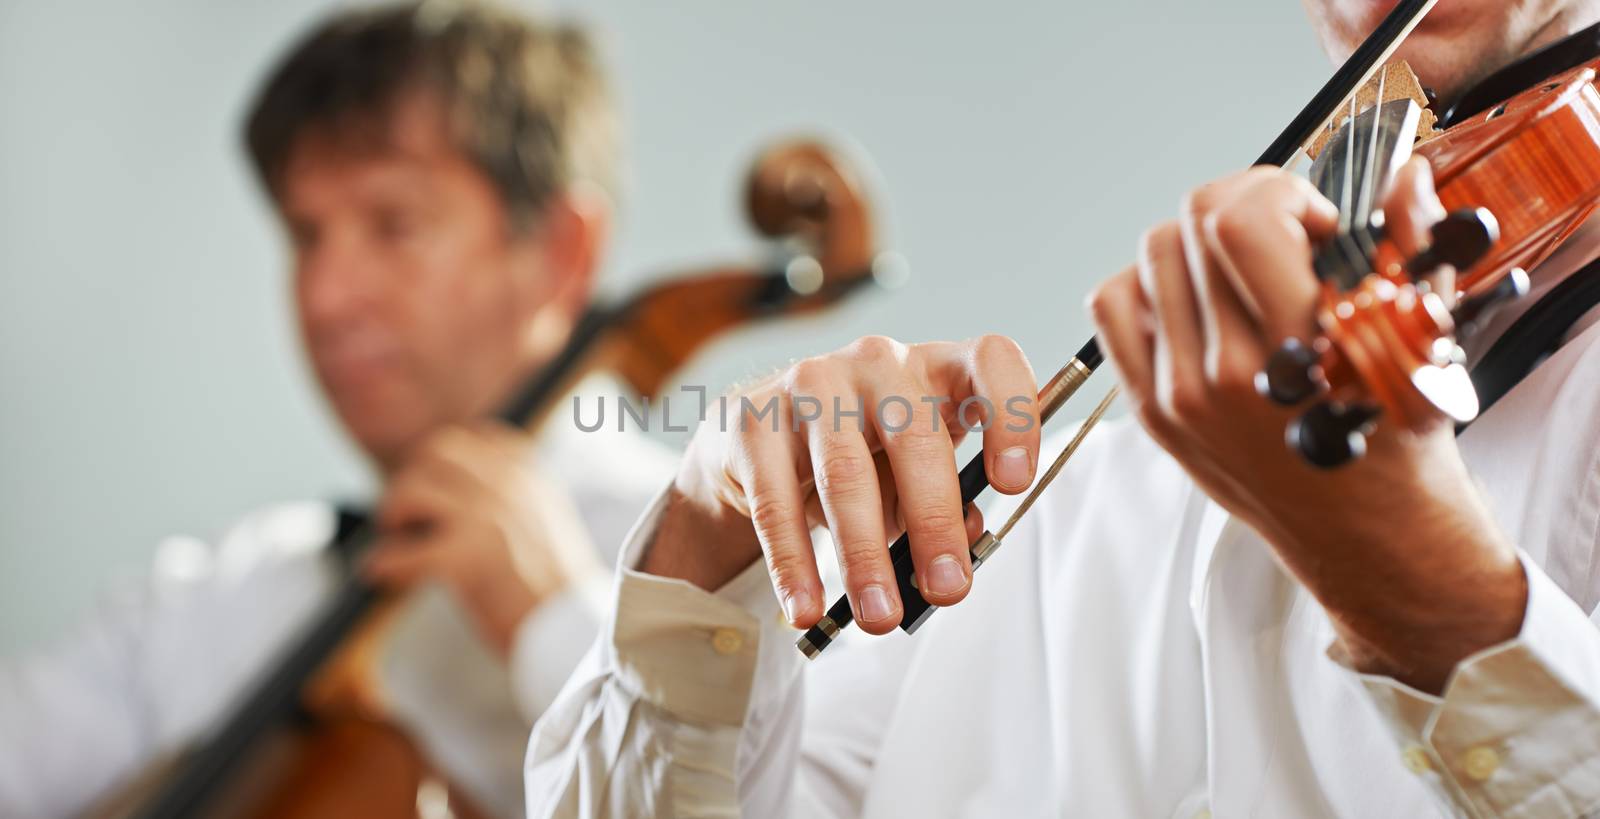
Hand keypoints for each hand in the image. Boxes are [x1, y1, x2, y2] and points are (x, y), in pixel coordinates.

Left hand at [363, 422, 604, 656]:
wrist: (573, 633)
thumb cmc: (558, 591)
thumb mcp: (548, 525)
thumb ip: (517, 501)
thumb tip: (468, 497)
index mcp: (531, 479)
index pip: (482, 436)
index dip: (451, 457)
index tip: (437, 478)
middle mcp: (509, 488)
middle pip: (438, 450)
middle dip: (415, 476)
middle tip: (408, 510)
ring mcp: (486, 519)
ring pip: (412, 489)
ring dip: (394, 512)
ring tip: (396, 537)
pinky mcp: (466, 559)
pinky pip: (400, 553)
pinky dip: (384, 564)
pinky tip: (381, 574)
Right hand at [641, 335, 1041, 633]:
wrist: (756, 440)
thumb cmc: (859, 455)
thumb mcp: (912, 474)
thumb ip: (945, 506)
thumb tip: (963, 548)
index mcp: (935, 368)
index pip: (990, 361)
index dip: (1012, 418)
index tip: (1014, 484)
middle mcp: (877, 362)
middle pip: (915, 435)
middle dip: (934, 522)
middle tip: (948, 589)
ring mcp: (810, 383)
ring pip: (844, 473)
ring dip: (865, 555)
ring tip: (880, 616)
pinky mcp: (752, 420)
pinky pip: (774, 501)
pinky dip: (794, 563)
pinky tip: (806, 606)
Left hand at [1088, 159, 1526, 691]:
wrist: (1368, 534)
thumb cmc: (1401, 437)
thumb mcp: (1428, 340)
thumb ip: (1412, 246)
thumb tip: (1400, 175)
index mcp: (1301, 350)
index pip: (1238, 221)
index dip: (1277, 192)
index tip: (1313, 220)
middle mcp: (1228, 373)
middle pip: (1188, 225)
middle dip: (1243, 208)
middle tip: (1283, 237)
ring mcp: (1181, 395)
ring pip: (1151, 257)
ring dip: (1200, 245)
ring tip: (1245, 273)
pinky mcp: (1154, 411)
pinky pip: (1115, 308)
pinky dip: (1148, 285)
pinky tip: (1200, 302)